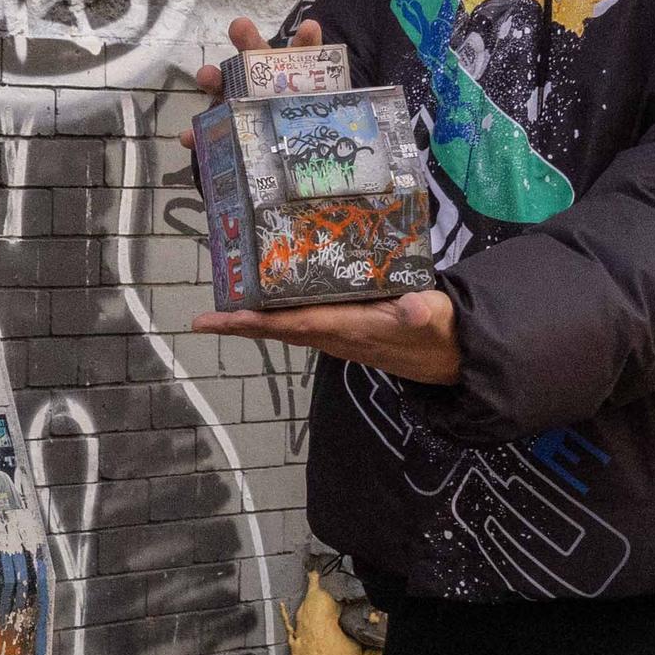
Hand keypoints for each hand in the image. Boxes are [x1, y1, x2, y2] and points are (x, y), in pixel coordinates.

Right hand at [181, 12, 334, 173]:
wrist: (283, 161)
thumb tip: (350, 101)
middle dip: (247, 40)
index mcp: (291, 77)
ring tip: (206, 76)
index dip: (307, 41)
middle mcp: (261, 83)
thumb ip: (331, 115)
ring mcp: (238, 104)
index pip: (304, 54)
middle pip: (253, 57)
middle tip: (240, 27)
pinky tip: (190, 137)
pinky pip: (208, 131)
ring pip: (223, 86)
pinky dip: (198, 135)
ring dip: (212, 78)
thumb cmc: (301, 131)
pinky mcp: (223, 129)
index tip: (310, 29)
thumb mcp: (321, 120)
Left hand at [194, 287, 463, 380]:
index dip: (258, 322)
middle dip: (241, 326)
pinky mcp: (345, 330)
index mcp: (352, 328)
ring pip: (288, 327)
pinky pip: (303, 322)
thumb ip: (426, 312)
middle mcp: (337, 335)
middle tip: (202, 320)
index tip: (223, 319)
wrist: (452, 355)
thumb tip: (413, 308)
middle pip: (279, 330)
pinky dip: (279, 314)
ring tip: (222, 308)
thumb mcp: (438, 318)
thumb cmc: (442, 331)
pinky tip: (266, 299)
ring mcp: (338, 335)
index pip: (295, 324)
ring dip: (255, 321)